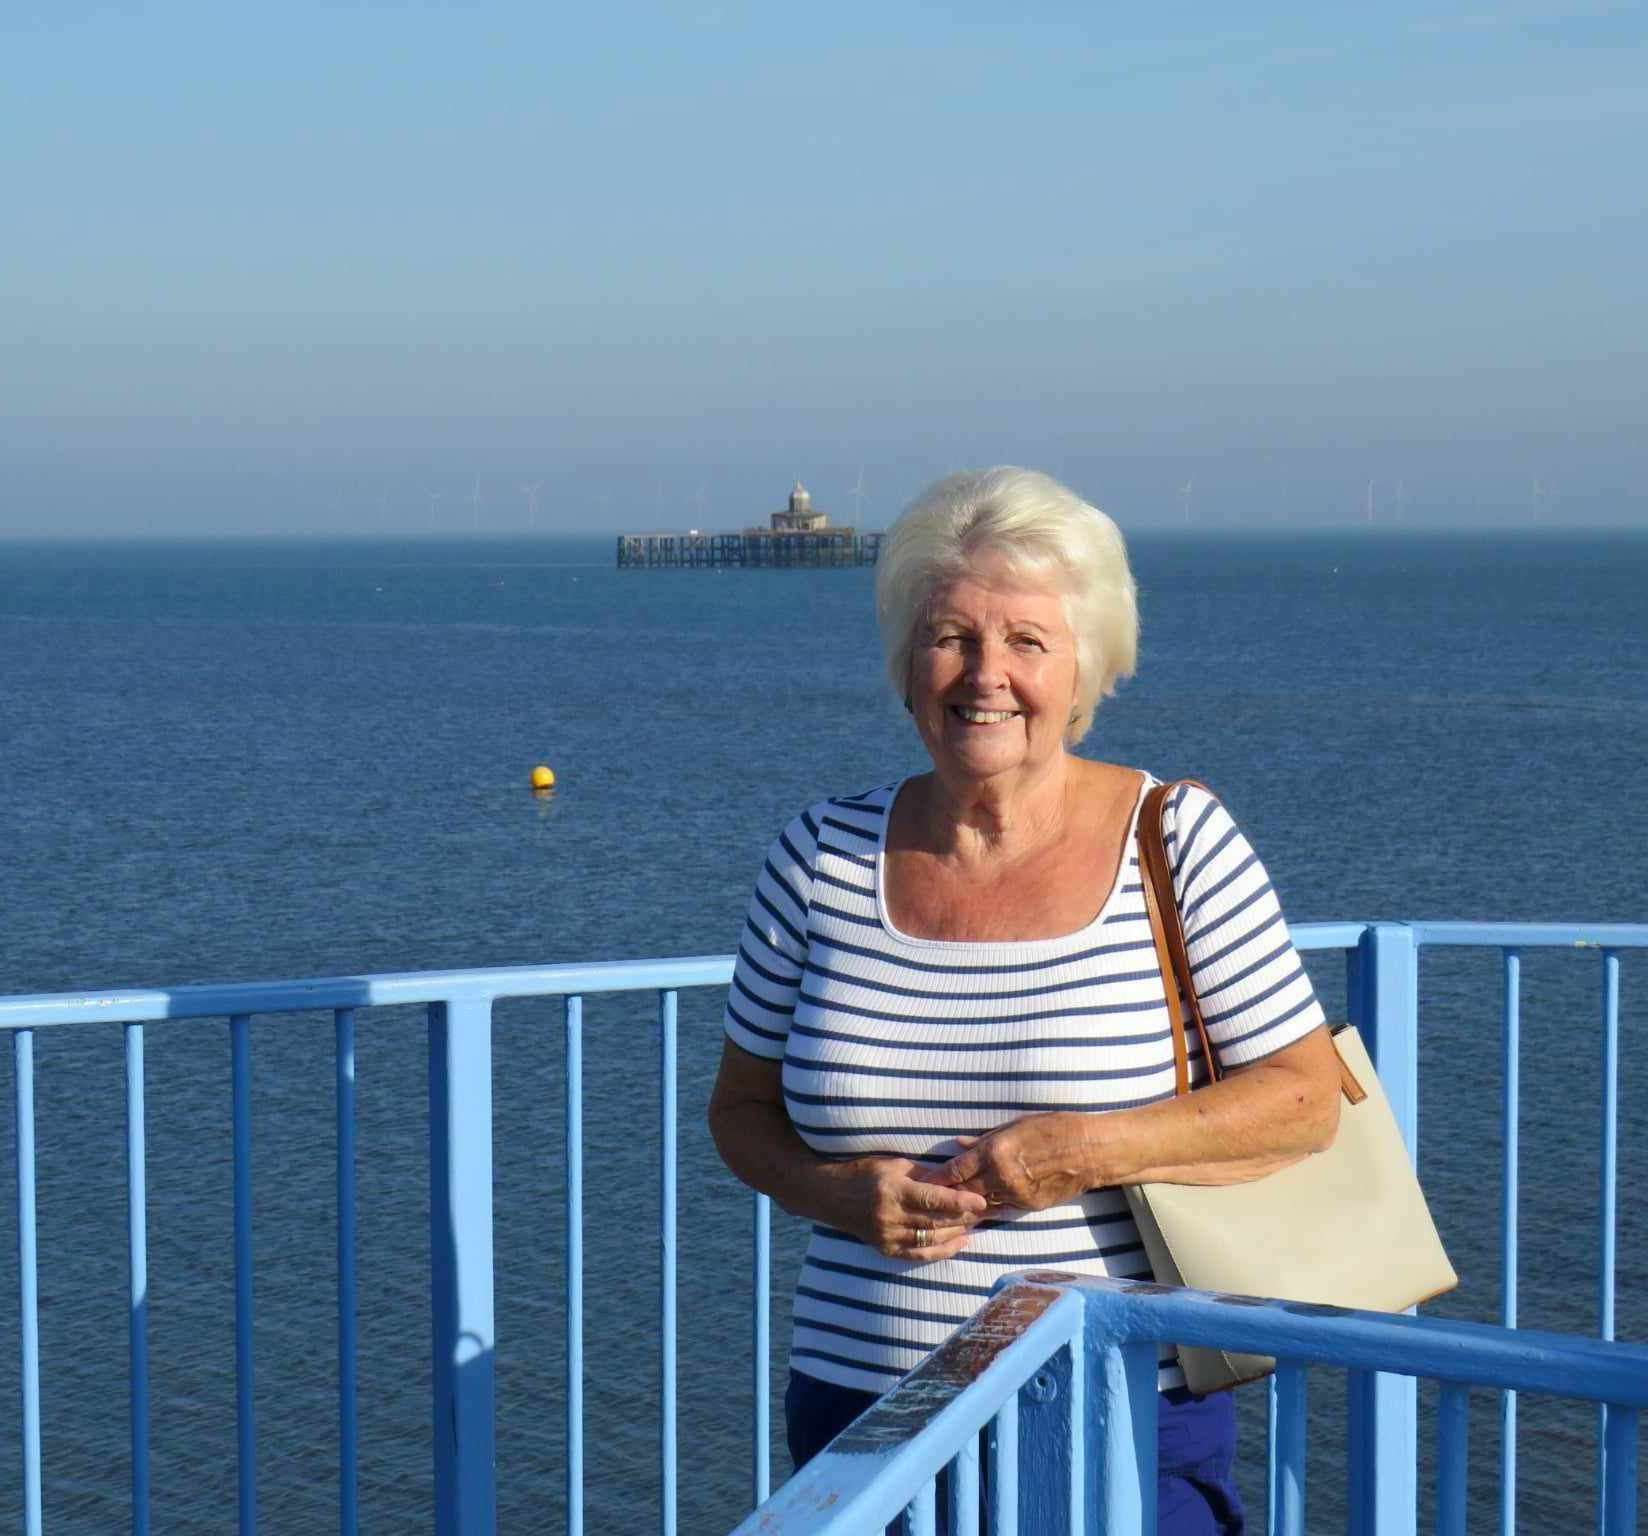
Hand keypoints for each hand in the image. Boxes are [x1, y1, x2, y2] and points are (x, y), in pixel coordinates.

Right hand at [822, 1155, 988, 1261]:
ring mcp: (887, 1235)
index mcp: (893, 1190)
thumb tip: (954, 1179)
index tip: (981, 1200)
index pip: (933, 1199)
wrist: (830, 1195)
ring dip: (957, 1233)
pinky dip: (942, 1250)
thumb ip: (923, 1174)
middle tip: (986, 1211)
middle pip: (935, 1221)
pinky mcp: (885, 1249)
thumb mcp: (893, 1164)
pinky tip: (960, 1242)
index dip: (959, 1202)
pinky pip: (919, 1254)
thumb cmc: (863, 1172)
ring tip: (976, 1223)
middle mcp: (890, 1216)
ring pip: (931, 1239)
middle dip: (963, 1217)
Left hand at [919, 1114, 1098, 1211]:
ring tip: (947, 1209)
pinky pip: (1002, 1207)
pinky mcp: (1030, 1206)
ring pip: (982, 1203)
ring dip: (967, 1204)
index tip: (922, 1182)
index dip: (937, 1178)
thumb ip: (984, 1138)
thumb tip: (959, 1144)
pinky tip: (979, 1208)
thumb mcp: (1016, 1125)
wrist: (1090, 1151)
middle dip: (947, 1195)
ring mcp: (1016, 1194)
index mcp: (995, 1152)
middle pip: (964, 1191)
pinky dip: (990, 1206)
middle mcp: (1002, 1177)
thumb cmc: (1054, 1128)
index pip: (956, 1170)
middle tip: (928, 1200)